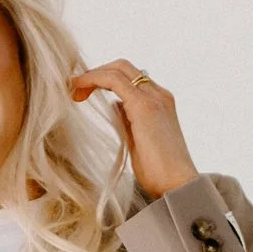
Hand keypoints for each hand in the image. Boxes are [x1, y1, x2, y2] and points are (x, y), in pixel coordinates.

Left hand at [70, 58, 198, 203]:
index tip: (84, 92)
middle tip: (76, 89)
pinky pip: (114, 81)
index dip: (104, 79)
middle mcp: (159, 94)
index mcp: (160, 102)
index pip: (130, 78)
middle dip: (96, 72)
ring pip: (118, 68)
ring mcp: (154, 98)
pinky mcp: (144, 106)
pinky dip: (94, 79)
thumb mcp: (139, 140)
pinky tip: (80, 90)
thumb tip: (115, 107)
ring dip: (92, 75)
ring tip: (74, 90)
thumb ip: (129, 120)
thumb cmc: (160, 171)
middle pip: (123, 66)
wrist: (178, 185)